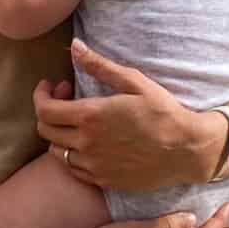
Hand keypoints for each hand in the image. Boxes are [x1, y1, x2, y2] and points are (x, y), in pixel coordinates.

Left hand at [33, 40, 226, 190]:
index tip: (51, 85)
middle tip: (67, 98)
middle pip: (45, 131)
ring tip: (78, 121)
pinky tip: (88, 142)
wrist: (187, 150)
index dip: (41, 95)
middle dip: (49, 110)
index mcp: (91, 117)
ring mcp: (94, 165)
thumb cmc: (163, 112)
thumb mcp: (134, 82)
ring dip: (59, 134)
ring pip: (56, 152)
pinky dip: (71, 154)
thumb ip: (100, 66)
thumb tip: (75, 47)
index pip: (45, 110)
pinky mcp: (103, 181)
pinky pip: (73, 169)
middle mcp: (86, 144)